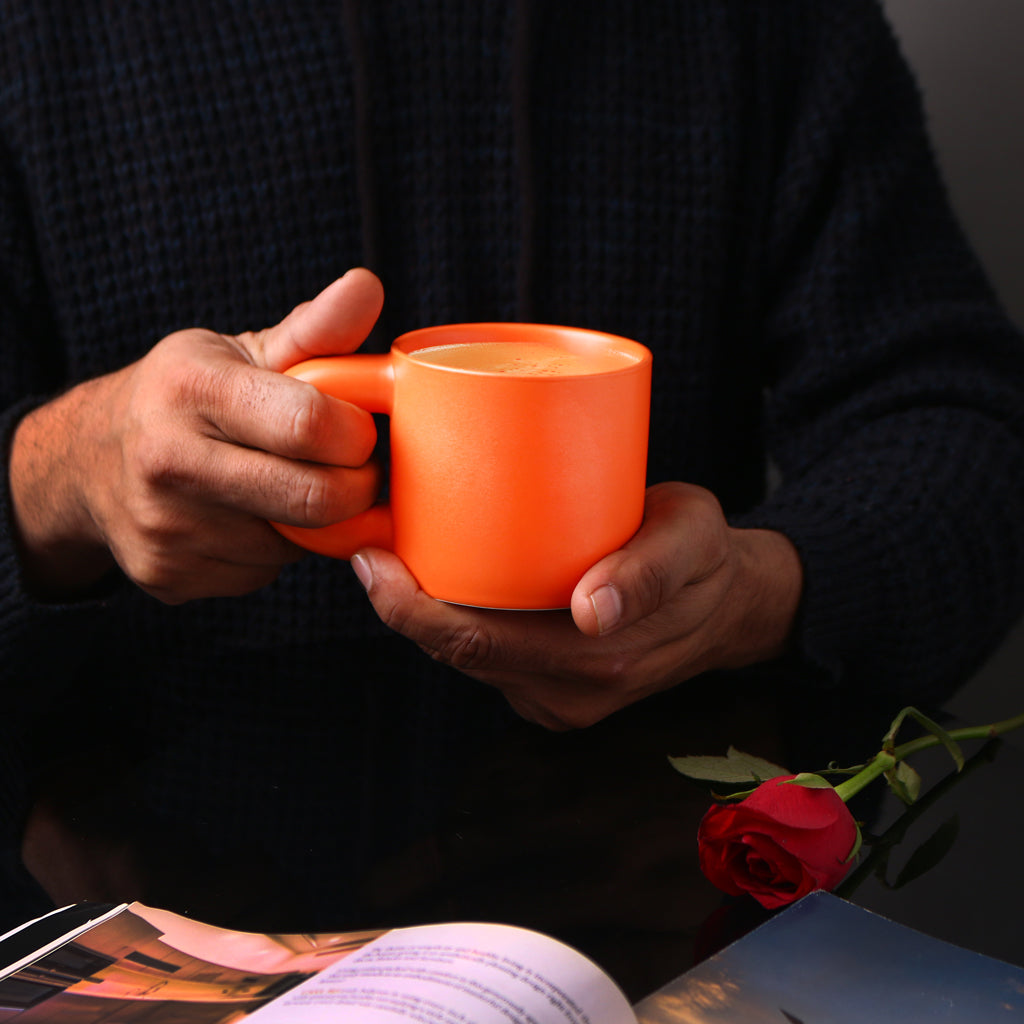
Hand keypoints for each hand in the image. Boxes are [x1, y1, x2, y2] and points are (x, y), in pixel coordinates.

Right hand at [10, 269, 384, 601]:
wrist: (88, 459)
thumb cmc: (186, 395)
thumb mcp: (240, 351)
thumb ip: (314, 330)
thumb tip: (368, 285)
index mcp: (191, 388)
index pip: (309, 424)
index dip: (356, 434)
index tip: (358, 430)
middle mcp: (168, 459)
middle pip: (314, 499)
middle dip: (355, 489)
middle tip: (354, 471)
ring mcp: (164, 527)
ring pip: (293, 544)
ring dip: (310, 523)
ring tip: (282, 485)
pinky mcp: (167, 576)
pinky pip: (262, 574)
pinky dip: (272, 552)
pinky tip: (248, 518)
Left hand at [351, 482, 802, 728]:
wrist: (732, 600)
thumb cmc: (705, 554)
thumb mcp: (692, 539)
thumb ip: (650, 573)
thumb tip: (593, 611)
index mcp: (597, 660)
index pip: (475, 643)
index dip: (410, 608)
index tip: (375, 557)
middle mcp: (571, 692)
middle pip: (457, 654)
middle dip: (403, 607)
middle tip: (374, 544)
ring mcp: (562, 699)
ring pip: (469, 660)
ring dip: (429, 617)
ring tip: (404, 557)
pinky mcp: (557, 691)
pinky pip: (491, 662)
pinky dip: (462, 626)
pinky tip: (452, 585)